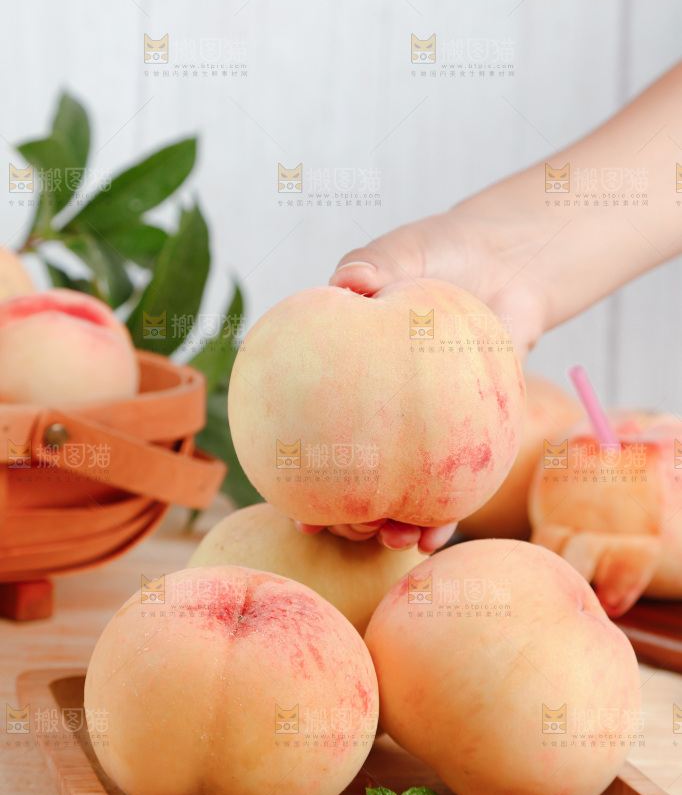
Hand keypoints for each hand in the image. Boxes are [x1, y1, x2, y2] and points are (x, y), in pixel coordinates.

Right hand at [294, 197, 547, 551]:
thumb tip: (350, 282)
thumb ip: (375, 265)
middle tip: (343, 525)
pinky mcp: (470, 440)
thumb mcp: (402, 253)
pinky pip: (455, 486)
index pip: (309, 431)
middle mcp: (378, 415)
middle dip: (346, 512)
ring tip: (392, 541)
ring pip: (401, 494)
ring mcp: (423, 432)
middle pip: (353, 478)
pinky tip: (435, 535)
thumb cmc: (439, 255)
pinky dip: (443, 515)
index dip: (294, 471)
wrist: (506, 265)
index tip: (287, 500)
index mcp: (346, 380)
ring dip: (391, 528)